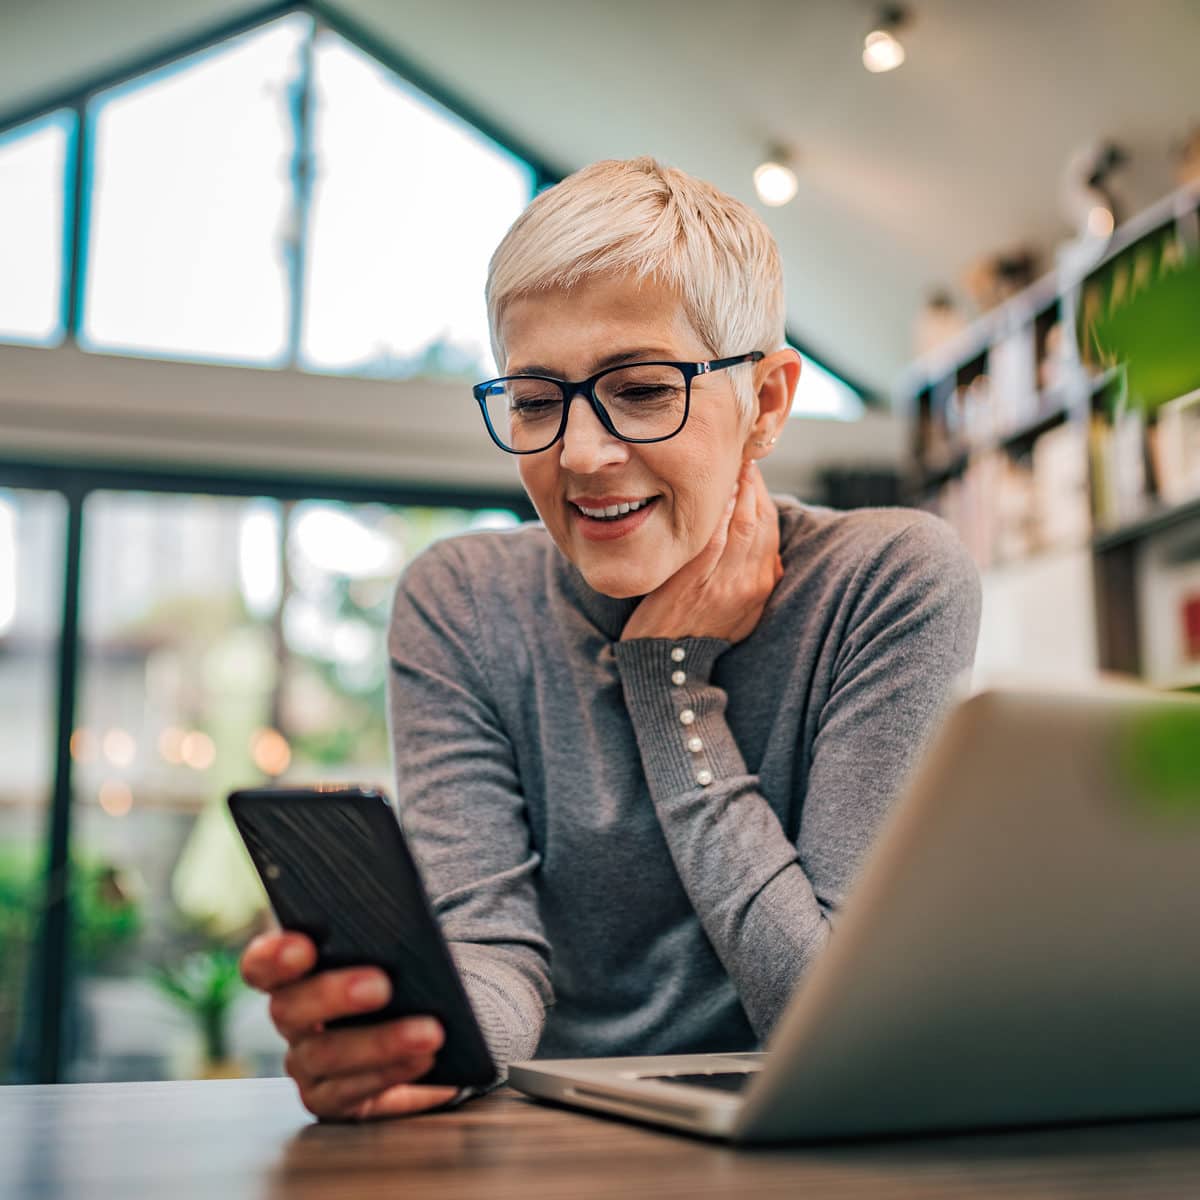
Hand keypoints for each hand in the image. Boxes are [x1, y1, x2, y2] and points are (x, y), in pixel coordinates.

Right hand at [240, 931, 458, 1120]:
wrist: (424, 1033)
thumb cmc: (400, 977)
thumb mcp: (390, 952)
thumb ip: (380, 938)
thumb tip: (401, 923)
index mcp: (294, 973)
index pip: (262, 965)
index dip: (274, 957)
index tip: (304, 948)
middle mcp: (292, 1019)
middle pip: (289, 1008)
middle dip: (334, 995)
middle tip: (382, 986)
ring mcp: (306, 1064)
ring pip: (325, 1055)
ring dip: (380, 1042)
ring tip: (429, 1032)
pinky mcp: (331, 1100)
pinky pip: (350, 1092)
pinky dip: (391, 1073)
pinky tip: (424, 1058)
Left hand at [621, 460, 782, 643]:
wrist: (668, 664)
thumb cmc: (697, 631)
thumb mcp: (739, 610)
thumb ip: (752, 577)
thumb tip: (763, 548)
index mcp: (762, 586)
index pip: (771, 528)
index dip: (761, 494)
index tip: (749, 470)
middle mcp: (750, 584)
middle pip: (760, 520)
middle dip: (752, 484)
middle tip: (738, 457)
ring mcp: (724, 584)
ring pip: (742, 525)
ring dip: (736, 491)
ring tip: (727, 467)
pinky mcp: (695, 584)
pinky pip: (711, 542)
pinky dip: (715, 516)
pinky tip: (710, 495)